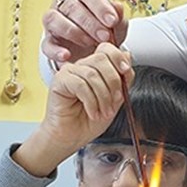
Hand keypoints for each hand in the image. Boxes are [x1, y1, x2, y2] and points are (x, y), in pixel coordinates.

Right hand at [14, 44, 131, 175]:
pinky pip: (80, 85)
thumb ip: (123, 78)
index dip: (118, 57)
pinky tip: (92, 112)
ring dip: (103, 96)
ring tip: (104, 111)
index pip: (106, 49)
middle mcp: (81, 66)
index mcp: (95, 67)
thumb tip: (127, 56)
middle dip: (114, 81)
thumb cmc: (89, 121)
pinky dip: (91, 101)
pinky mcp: (60, 81)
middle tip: (115, 101)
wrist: (72, 137)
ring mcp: (69, 72)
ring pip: (92, 73)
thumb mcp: (115, 99)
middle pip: (101, 58)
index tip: (126, 71)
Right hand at [41, 0, 127, 64]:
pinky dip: (55, 50)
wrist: (94, 53)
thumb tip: (117, 8)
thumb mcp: (117, 25)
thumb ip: (118, 16)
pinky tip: (67, 55)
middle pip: (71, 6)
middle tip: (105, 37)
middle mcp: (63, 3)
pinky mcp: (48, 41)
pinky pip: (46, 44)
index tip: (112, 21)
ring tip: (90, 44)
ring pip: (54, 19)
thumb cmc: (105, 31)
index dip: (100, 6)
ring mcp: (53, 22)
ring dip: (74, 32)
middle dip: (90, 22)